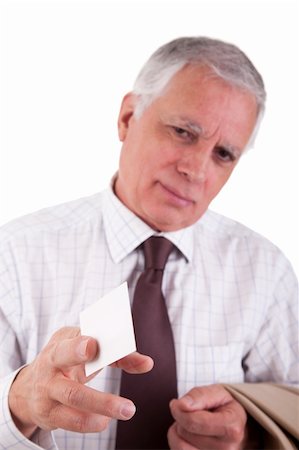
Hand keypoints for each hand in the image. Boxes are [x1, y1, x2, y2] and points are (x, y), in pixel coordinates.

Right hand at [8, 327, 152, 437]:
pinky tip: (105, 421)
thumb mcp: (85, 353)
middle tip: (94, 351)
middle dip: (77, 354)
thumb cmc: (67, 364)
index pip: (73, 335)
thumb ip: (117, 355)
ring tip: (127, 409)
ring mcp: (48, 389)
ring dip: (101, 403)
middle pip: (62, 357)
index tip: (93, 342)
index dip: (81, 339)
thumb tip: (147, 363)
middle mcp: (51, 363)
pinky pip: (70, 420)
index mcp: (62, 342)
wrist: (28, 391)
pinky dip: (90, 422)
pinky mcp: (49, 414)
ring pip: (72, 395)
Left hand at [168, 384, 246, 449]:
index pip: (194, 422)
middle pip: (185, 432)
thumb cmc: (226, 408)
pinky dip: (177, 442)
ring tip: (190, 424)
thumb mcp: (218, 393)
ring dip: (179, 431)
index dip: (180, 410)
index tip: (176, 403)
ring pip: (180, 446)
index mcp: (232, 429)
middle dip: (182, 419)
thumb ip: (199, 395)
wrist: (237, 427)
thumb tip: (180, 405)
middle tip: (193, 413)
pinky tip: (188, 435)